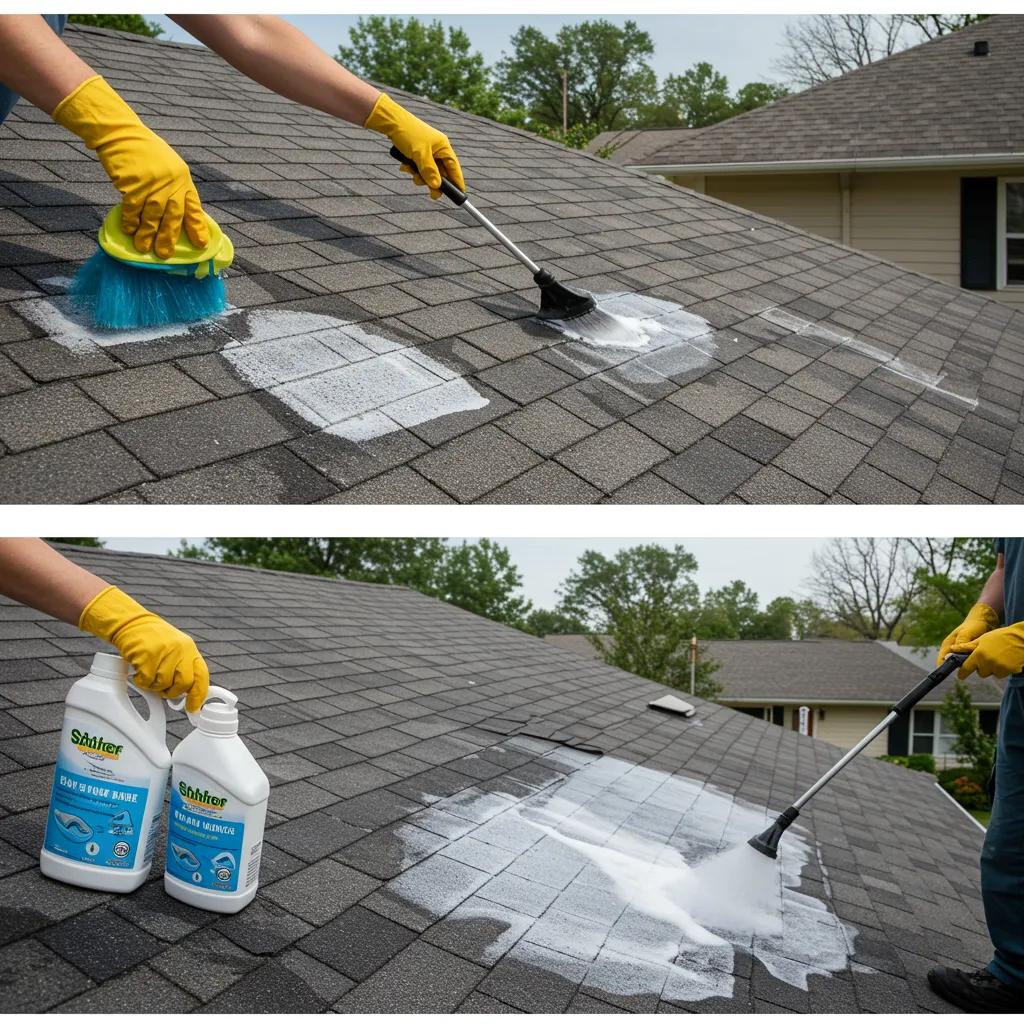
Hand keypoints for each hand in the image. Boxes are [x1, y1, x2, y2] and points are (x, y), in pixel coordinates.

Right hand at [52, 75, 208, 256]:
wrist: (121, 133)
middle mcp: (172, 182)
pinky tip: (129, 231)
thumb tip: (174, 217)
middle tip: (164, 254)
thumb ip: (173, 188)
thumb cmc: (143, 152)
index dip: (197, 227)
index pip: (193, 207)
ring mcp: (153, 183)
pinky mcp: (134, 184)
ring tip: (144, 248)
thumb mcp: (167, 167)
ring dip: (147, 234)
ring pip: (153, 216)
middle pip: (173, 216)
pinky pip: (133, 209)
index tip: (201, 244)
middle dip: (169, 237)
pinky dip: (131, 221)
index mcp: (183, 178)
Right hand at [79, 586, 209, 711]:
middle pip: (184, 683)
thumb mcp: (176, 649)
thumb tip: (188, 694)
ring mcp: (164, 652)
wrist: (133, 624)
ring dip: (154, 686)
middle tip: (162, 690)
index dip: (199, 695)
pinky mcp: (147, 656)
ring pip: (163, 684)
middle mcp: (180, 650)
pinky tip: (139, 671)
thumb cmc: (154, 640)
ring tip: (148, 675)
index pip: (202, 675)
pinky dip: (141, 681)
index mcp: (190, 649)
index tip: (193, 708)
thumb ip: (183, 667)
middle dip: (173, 692)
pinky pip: (146, 680)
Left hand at [364, 93, 464, 199]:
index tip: (460, 193)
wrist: (390, 121)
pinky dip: (412, 169)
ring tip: (410, 171)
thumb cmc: (408, 133)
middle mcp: (437, 149)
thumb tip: (437, 186)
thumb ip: (429, 171)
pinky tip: (405, 166)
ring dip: (419, 176)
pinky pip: (418, 167)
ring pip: (428, 172)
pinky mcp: (417, 152)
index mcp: (443, 146)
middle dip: (433, 181)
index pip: (454, 167)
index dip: (457, 181)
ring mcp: (427, 151)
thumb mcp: (420, 154)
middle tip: (432, 194)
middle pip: (440, 172)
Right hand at [937, 602, 999, 663]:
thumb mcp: (966, 633)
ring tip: (979, 665)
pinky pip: (970, 663)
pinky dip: (975, 664)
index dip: (944, 668)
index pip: (941, 660)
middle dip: (960, 668)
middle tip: (970, 668)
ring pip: (962, 665)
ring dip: (969, 666)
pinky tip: (983, 663)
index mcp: (947, 645)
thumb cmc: (973, 626)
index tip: (950, 674)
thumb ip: (960, 643)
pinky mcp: (969, 655)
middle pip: (952, 665)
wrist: (984, 621)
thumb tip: (953, 654)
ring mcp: (961, 654)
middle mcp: (953, 651)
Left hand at [955, 622, 1023, 679]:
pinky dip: (1003, 669)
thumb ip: (967, 647)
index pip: (967, 668)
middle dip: (982, 667)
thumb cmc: (1000, 636)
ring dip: (993, 668)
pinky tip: (1006, 659)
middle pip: (981, 673)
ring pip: (992, 674)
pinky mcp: (1009, 671)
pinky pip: (1002, 674)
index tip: (960, 676)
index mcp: (979, 655)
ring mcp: (999, 668)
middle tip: (987, 657)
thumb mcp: (982, 639)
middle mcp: (988, 663)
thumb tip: (953, 649)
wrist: (1021, 638)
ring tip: (998, 656)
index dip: (962, 673)